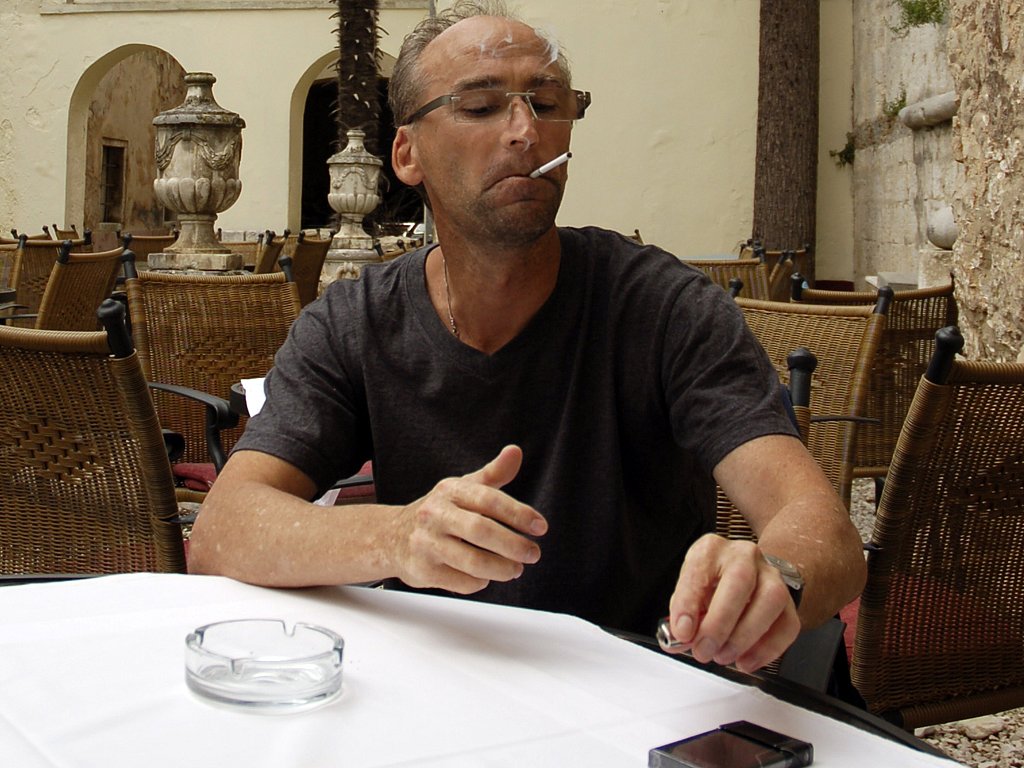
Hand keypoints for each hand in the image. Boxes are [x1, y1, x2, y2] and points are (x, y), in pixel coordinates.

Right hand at [389, 445, 547, 593]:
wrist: (392, 537)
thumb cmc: (440, 511)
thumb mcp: (463, 487)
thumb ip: (493, 473)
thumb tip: (515, 451)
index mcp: (450, 490)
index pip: (489, 499)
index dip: (518, 513)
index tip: (540, 527)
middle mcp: (435, 514)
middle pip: (481, 531)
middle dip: (514, 545)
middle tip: (533, 554)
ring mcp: (427, 543)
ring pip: (473, 563)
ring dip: (502, 568)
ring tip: (516, 569)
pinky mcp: (423, 571)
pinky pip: (462, 582)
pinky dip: (481, 582)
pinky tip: (486, 576)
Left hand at [662, 534, 799, 672]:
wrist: (745, 573)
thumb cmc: (711, 583)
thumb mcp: (689, 591)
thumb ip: (682, 615)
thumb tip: (679, 640)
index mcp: (711, 550)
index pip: (699, 570)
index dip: (688, 604)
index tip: (682, 632)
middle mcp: (743, 556)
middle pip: (740, 581)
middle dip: (720, 622)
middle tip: (704, 650)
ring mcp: (771, 575)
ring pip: (771, 600)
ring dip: (745, 636)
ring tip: (724, 656)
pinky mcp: (789, 600)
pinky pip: (788, 624)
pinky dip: (768, 649)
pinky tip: (746, 660)